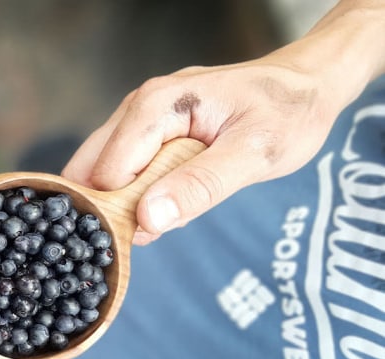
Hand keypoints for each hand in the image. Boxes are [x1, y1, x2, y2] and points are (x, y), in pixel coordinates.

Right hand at [62, 0, 384, 244]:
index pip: (108, 175)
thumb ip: (200, 187)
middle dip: (115, 208)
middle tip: (159, 226)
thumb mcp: (254, 155)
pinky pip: (123, 170)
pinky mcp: (144, 132)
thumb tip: (148, 220)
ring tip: (176, 206)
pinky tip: (175, 195)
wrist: (306, 86)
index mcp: (156, 106)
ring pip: (103, 173)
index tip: (151, 235)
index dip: (120, 212)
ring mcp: (136, 118)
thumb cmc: (287, 114)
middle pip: (91, 172)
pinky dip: (140, 194)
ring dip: (130, 202)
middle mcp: (136, 107)